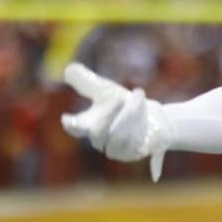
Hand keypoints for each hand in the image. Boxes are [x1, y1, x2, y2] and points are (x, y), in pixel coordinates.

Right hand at [61, 63, 171, 181]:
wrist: (153, 118)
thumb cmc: (124, 105)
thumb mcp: (105, 91)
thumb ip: (86, 82)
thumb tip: (69, 69)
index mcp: (89, 126)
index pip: (76, 129)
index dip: (72, 125)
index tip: (67, 119)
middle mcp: (101, 141)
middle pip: (97, 132)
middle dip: (108, 114)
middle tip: (118, 98)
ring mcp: (118, 150)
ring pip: (118, 138)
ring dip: (129, 115)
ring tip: (138, 94)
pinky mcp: (135, 153)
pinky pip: (135, 143)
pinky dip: (140, 122)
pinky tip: (146, 108)